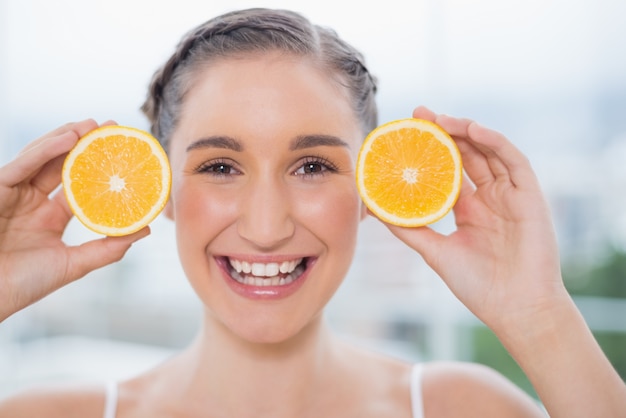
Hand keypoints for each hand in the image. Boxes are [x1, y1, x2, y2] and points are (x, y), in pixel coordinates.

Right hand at [0, 120, 149, 321]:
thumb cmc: (23, 284)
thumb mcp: (72, 264)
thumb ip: (107, 248)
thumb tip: (145, 229)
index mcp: (49, 216)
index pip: (78, 184)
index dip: (98, 168)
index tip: (121, 151)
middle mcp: (31, 200)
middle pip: (60, 163)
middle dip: (84, 142)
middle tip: (111, 126)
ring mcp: (13, 193)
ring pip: (41, 157)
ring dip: (66, 138)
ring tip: (93, 125)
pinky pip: (22, 165)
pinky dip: (45, 150)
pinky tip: (68, 138)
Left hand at [382, 106, 566, 330]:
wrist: (515, 309)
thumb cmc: (478, 286)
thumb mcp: (435, 252)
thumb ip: (410, 229)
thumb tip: (375, 210)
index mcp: (469, 209)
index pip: (449, 170)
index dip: (431, 149)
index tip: (408, 131)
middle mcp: (489, 198)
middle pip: (467, 154)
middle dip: (445, 131)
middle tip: (420, 114)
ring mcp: (510, 195)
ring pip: (489, 152)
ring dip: (467, 131)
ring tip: (442, 119)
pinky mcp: (530, 196)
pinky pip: (515, 161)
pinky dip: (496, 142)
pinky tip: (474, 130)